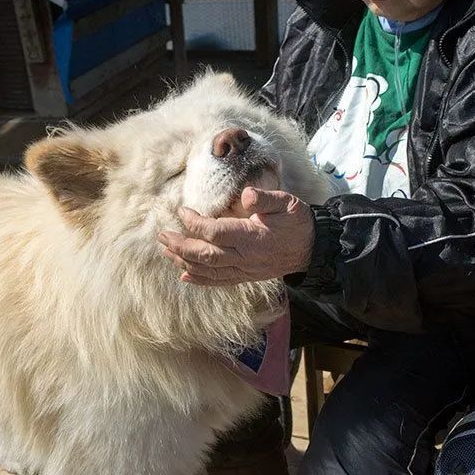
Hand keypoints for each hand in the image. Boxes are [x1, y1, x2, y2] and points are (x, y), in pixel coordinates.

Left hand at [157, 187, 315, 285]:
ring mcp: (244, 270)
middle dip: (180, 246)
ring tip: (165, 251)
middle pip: (205, 255)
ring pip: (208, 270)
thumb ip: (266, 198)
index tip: (182, 211)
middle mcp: (245, 258)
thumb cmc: (298, 222)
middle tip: (162, 236)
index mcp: (253, 237)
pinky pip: (218, 281)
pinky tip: (183, 274)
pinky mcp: (245, 276)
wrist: (312, 249)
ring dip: (184, 261)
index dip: (195, 223)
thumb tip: (246, 194)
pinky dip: (199, 279)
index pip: (216, 232)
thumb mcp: (287, 203)